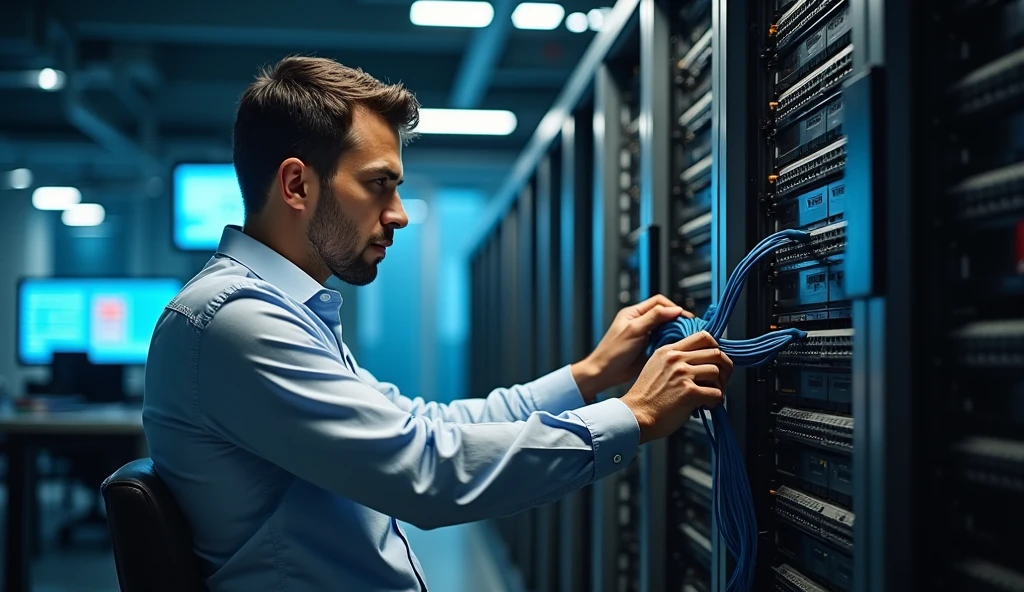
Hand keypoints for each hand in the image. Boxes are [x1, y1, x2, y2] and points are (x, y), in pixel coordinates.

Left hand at [571, 295, 690, 401]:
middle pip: (665, 315)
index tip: (685, 317)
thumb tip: (676, 309)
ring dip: (676, 333)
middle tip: (690, 329)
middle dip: (677, 321)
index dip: (673, 308)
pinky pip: (664, 343)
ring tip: (687, 338)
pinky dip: (672, 344)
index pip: (659, 302)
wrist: (604, 374)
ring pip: (666, 329)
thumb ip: (654, 317)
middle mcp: (641, 322)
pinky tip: (678, 348)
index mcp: (634, 313)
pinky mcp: (649, 349)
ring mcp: (645, 336)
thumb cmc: (613, 351)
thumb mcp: (634, 330)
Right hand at [620, 331, 731, 443]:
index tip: (716, 360)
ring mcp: (682, 374)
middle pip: (716, 353)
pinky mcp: (689, 392)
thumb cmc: (645, 397)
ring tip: (710, 395)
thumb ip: (675, 360)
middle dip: (724, 368)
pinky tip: (705, 405)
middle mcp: (676, 359)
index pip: (703, 337)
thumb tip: (700, 362)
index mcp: (669, 351)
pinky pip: (716, 393)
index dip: (716, 348)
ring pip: (717, 372)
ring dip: (719, 386)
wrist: (635, 416)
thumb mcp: (656, 367)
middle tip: (721, 380)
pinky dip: (715, 401)